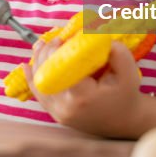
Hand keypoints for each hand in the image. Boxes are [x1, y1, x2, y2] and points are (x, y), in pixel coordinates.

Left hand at [24, 39, 144, 137]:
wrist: (125, 121)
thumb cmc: (126, 94)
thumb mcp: (128, 71)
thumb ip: (116, 51)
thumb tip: (96, 35)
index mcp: (82, 96)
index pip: (60, 70)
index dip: (56, 51)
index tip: (62, 39)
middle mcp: (65, 108)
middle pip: (45, 75)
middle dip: (46, 53)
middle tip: (54, 39)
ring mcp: (58, 113)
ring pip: (39, 84)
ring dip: (37, 62)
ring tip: (41, 45)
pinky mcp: (56, 115)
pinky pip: (39, 95)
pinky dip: (31, 78)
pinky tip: (27, 65)